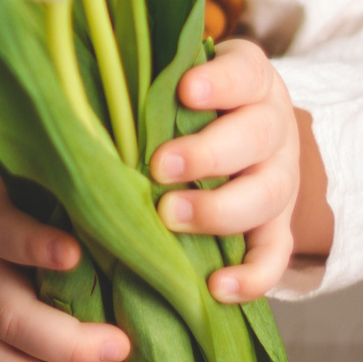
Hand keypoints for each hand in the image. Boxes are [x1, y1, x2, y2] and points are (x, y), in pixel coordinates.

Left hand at [148, 38, 331, 303]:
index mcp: (252, 82)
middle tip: (159, 167)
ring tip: (170, 217)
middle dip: (208, 154)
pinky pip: (276, 255)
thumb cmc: (190, 103)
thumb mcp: (179, 78)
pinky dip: (251, 276)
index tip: (184, 90)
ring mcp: (281, 180)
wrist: (243, 135)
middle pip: (258, 136)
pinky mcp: (279, 226)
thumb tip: (82, 82)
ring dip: (219, 210)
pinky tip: (216, 287)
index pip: (244, 73)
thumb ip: (149, 80)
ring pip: (267, 195)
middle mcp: (275, 128)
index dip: (220, 82)